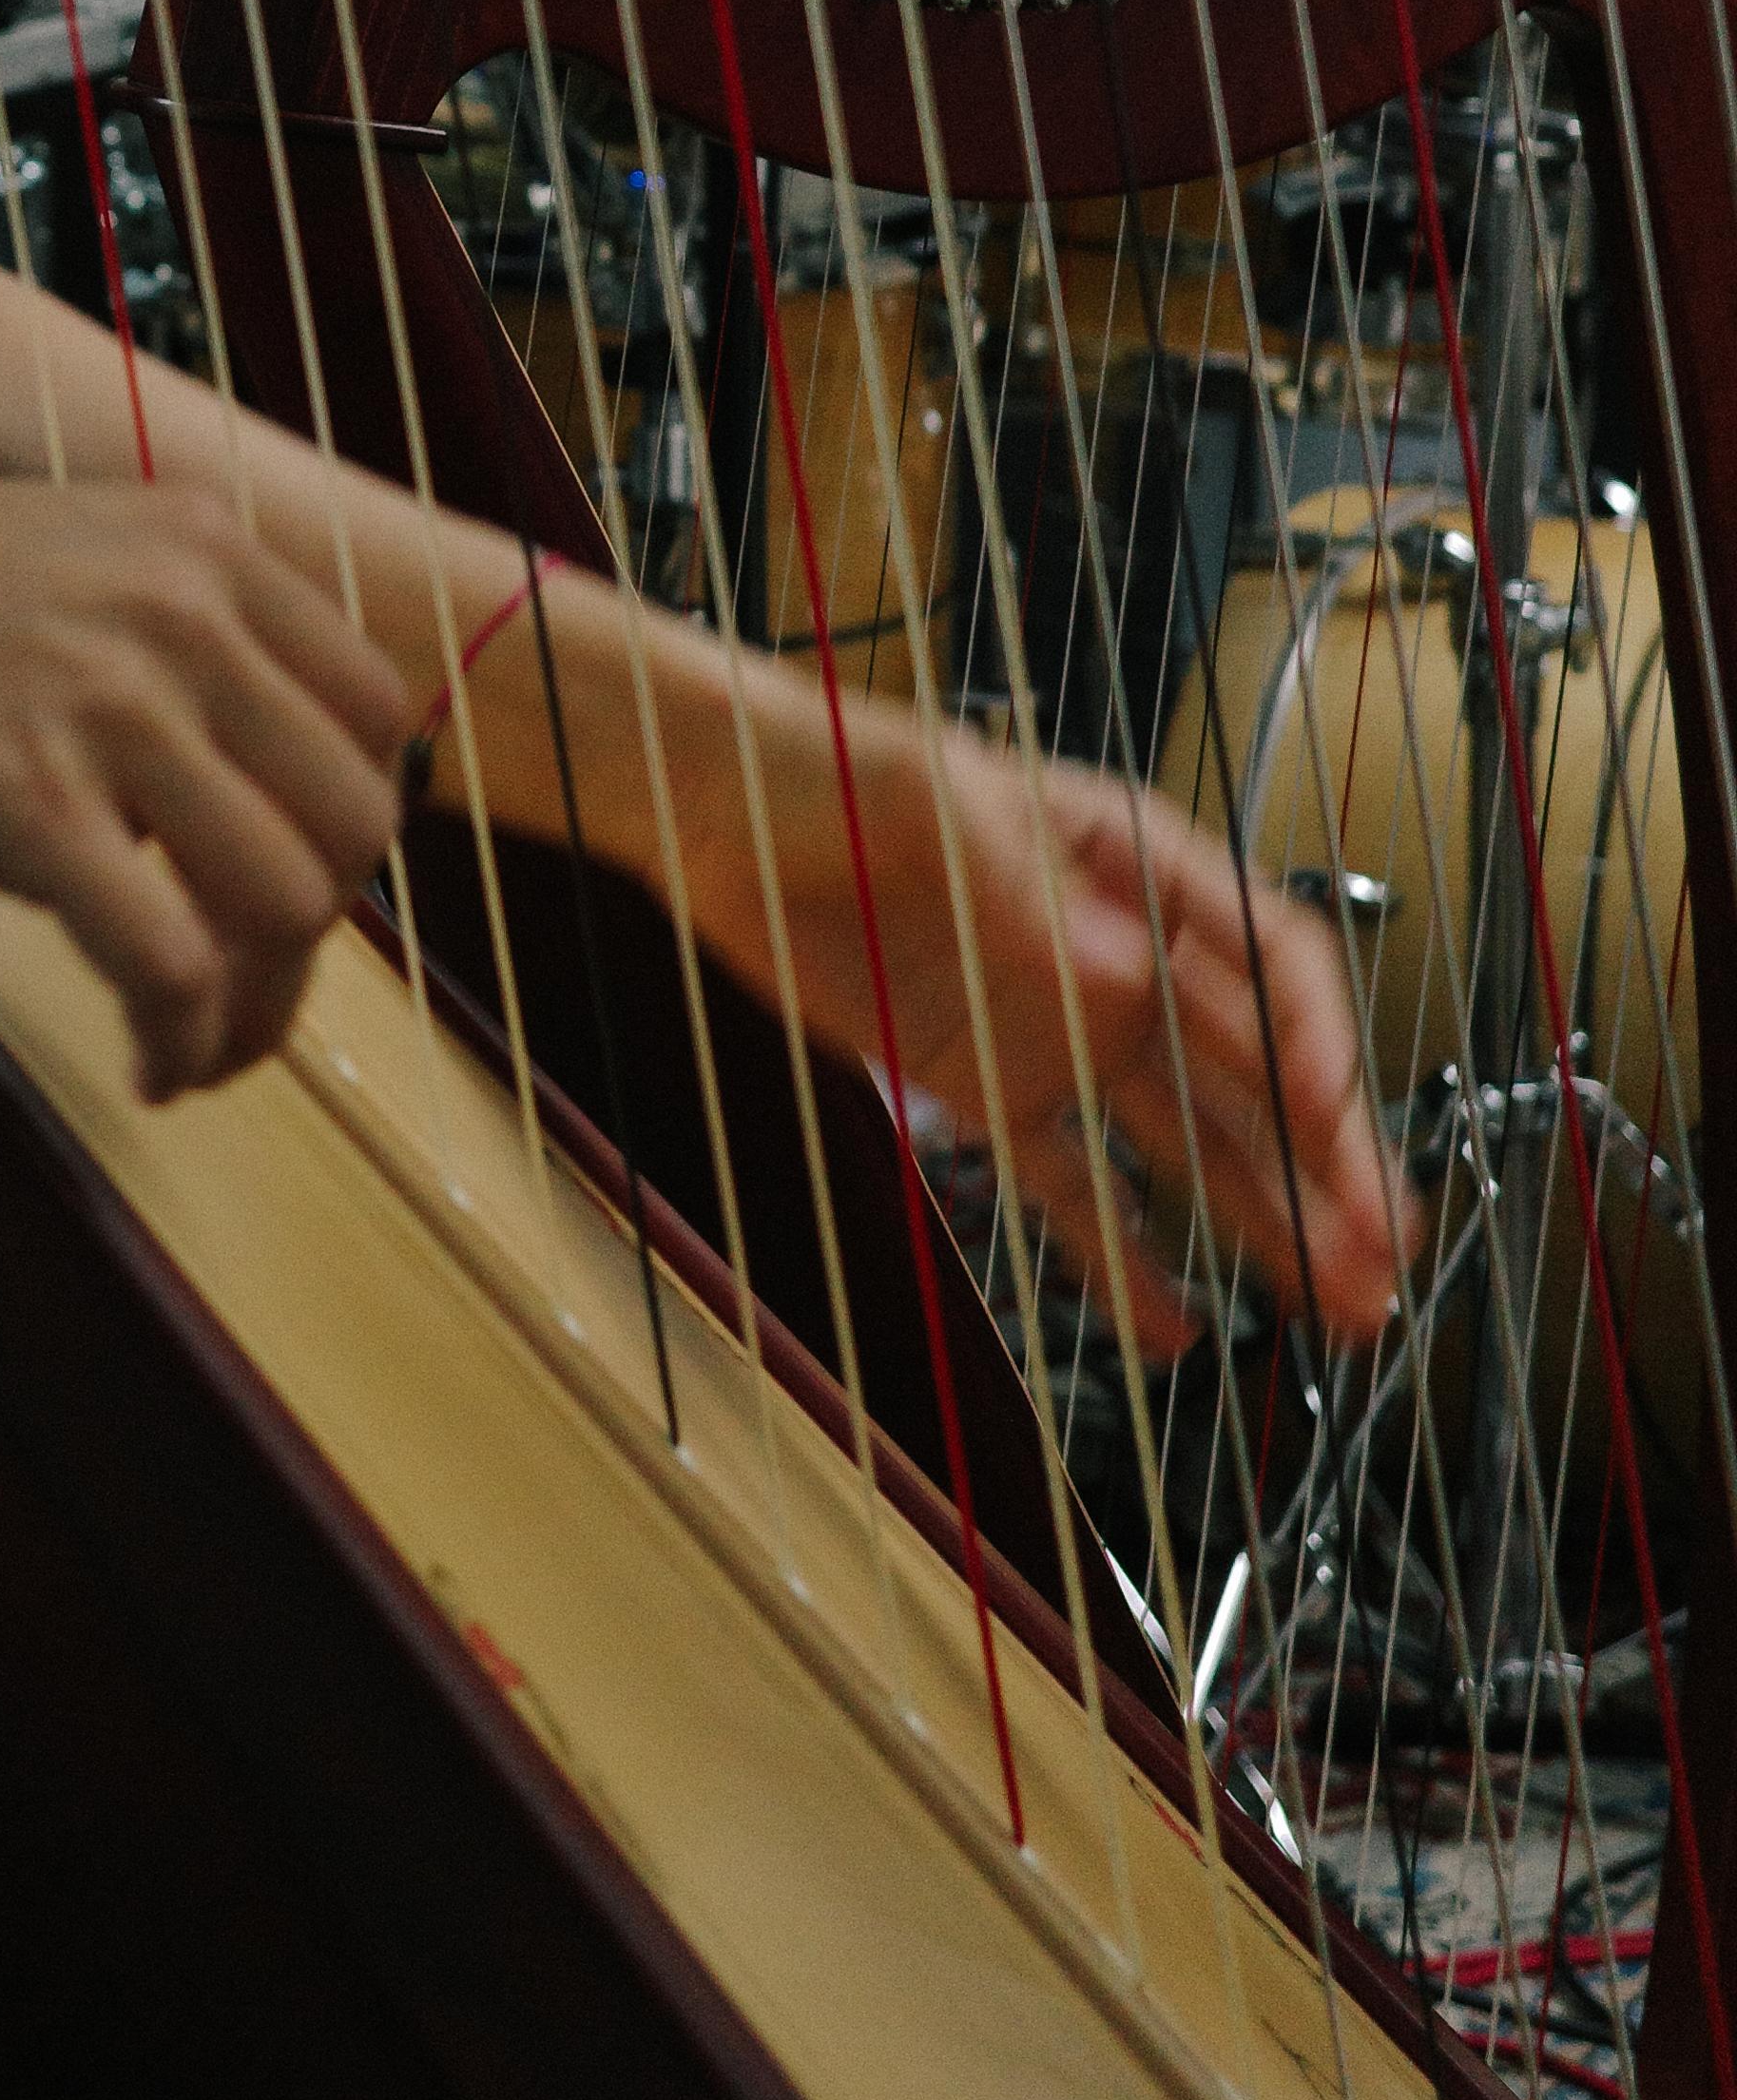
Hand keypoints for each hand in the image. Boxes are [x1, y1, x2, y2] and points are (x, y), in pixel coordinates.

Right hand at [0, 462, 412, 1104]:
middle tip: (243, 991)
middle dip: (318, 935)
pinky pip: (171, 963)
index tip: (290, 890)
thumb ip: (171, 645)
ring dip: (261, 1010)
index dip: (345, 826)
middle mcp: (184, 612)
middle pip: (355, 819)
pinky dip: (182, 1040)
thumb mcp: (63, 560)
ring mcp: (110, 703)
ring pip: (289, 902)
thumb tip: (242, 803)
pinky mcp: (26, 801)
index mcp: (204, 545)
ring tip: (195, 1047)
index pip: (375, 712)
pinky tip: (148, 1062)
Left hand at [677, 671, 1412, 1351]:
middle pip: (1253, 1068)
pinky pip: (1069, 1182)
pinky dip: (1121, 1254)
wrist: (715, 811)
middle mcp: (1121, 951)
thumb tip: (1116, 974)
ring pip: (1188, 1139)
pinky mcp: (986, 1086)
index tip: (1338, 1126)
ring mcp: (1058, 1027)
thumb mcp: (923, 801)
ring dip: (1264, 1219)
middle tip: (1384, 1262)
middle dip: (1328, 1165)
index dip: (1315, 1041)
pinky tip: (1173, 1330)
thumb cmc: (828, 768)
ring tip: (1340, 1314)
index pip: (1265, 956)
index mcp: (1132, 860)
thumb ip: (1015, 886)